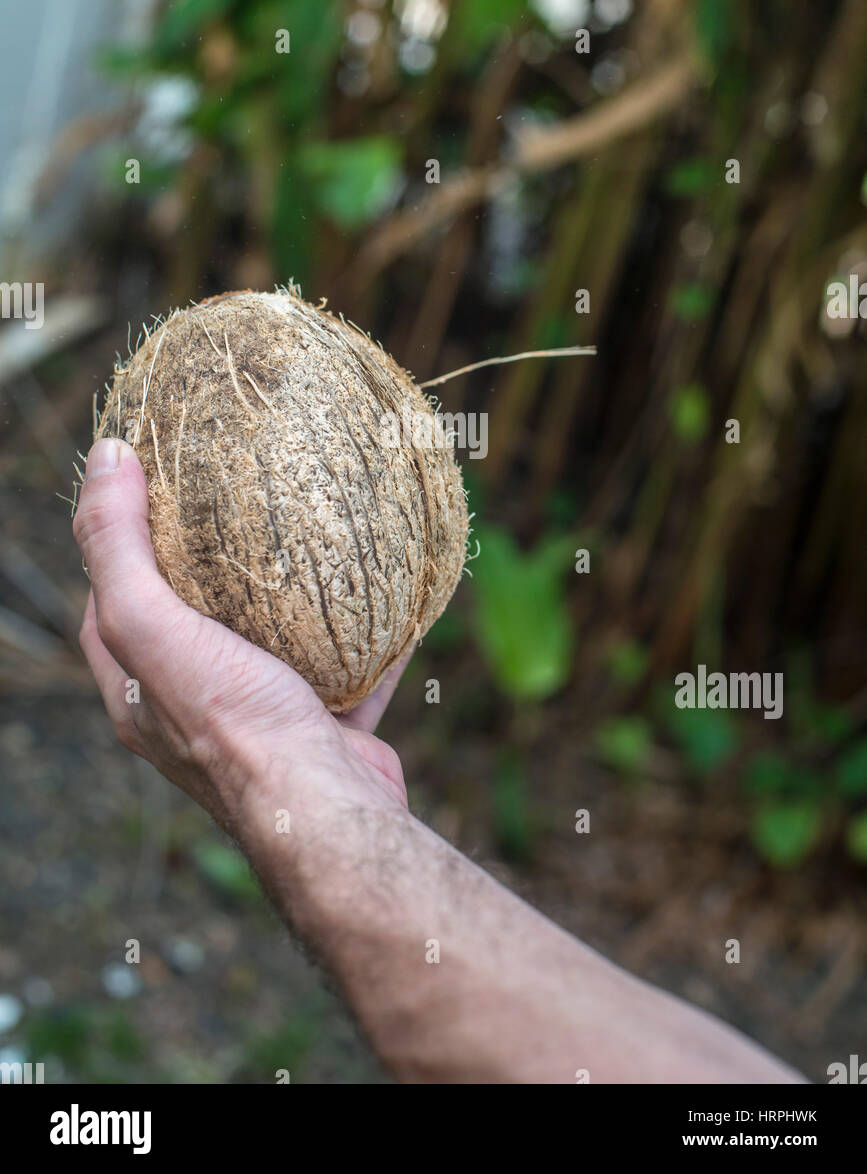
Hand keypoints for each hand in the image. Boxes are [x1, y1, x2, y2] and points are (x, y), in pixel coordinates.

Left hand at [73, 439, 408, 832]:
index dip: (120, 545)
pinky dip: (360, 631)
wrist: (328, 812)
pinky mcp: (326, 726)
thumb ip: (119, 548)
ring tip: (309, 533)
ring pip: (273, 644)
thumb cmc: (234, 724)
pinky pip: (344, 666)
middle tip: (236, 501)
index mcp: (138, 693)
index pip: (109, 605)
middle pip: (192, 621)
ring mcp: (263, 719)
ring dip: (289, 599)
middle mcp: (194, 710)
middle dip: (210, 566)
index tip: (152, 489)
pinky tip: (383, 588)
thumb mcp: (151, 625)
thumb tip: (110, 457)